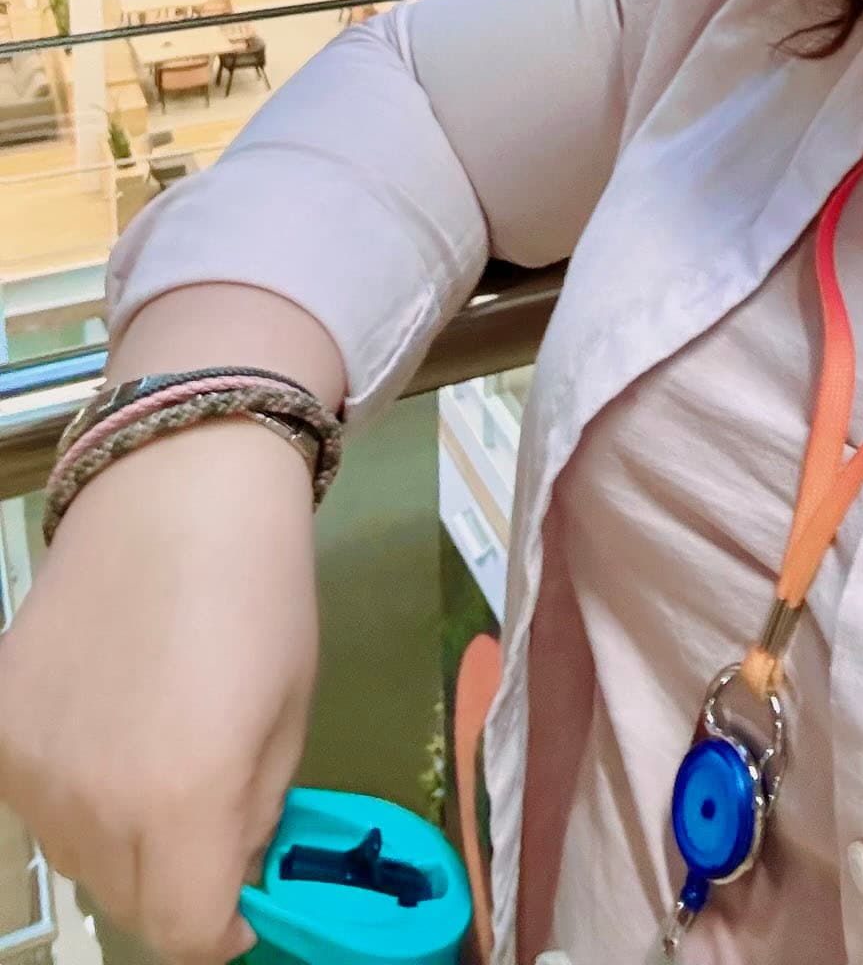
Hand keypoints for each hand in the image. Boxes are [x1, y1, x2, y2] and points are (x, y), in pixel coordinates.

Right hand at [0, 420, 319, 964]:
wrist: (177, 484)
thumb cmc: (262, 590)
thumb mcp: (291, 712)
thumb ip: (255, 813)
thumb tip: (233, 872)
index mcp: (183, 803)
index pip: (189, 934)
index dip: (223, 931)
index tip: (244, 904)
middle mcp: (92, 805)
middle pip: (130, 903)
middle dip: (177, 880)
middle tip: (210, 814)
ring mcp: (30, 770)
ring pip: (79, 857)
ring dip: (122, 838)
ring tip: (160, 750)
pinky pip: (38, 799)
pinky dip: (75, 787)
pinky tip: (110, 719)